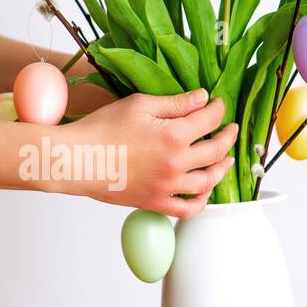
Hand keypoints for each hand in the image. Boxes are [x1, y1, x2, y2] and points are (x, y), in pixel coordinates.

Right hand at [57, 89, 235, 217]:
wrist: (77, 160)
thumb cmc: (102, 129)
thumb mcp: (140, 105)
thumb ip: (176, 103)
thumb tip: (203, 98)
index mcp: (174, 135)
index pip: (210, 119)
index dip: (218, 108)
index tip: (218, 103)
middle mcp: (176, 163)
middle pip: (216, 150)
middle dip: (227, 136)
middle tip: (229, 129)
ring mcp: (167, 186)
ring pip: (208, 181)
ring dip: (221, 168)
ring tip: (225, 159)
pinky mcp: (156, 202)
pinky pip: (188, 209)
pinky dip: (201, 202)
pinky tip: (204, 191)